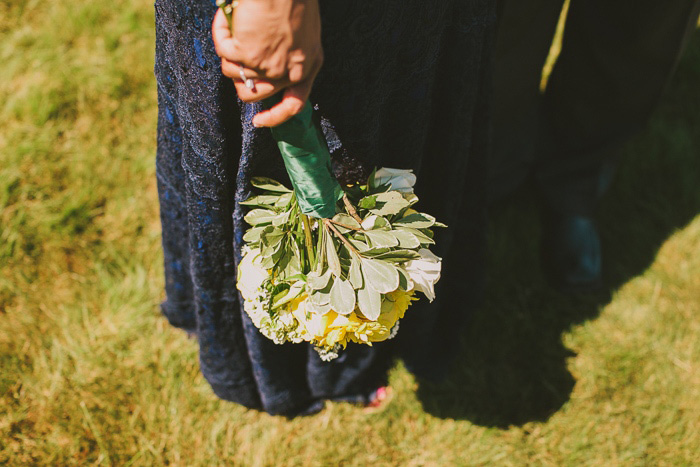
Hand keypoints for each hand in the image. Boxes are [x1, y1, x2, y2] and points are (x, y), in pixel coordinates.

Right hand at [212, 0, 322, 126]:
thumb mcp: (301, 34)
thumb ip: (287, 55)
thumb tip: (257, 72)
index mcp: (308, 66)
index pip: (293, 105)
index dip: (274, 117)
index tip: (258, 121)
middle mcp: (290, 71)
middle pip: (254, 94)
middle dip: (238, 77)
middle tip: (234, 56)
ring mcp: (268, 67)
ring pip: (233, 73)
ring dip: (228, 50)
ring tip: (235, 26)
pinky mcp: (247, 55)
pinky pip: (223, 51)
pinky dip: (221, 33)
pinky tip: (229, 18)